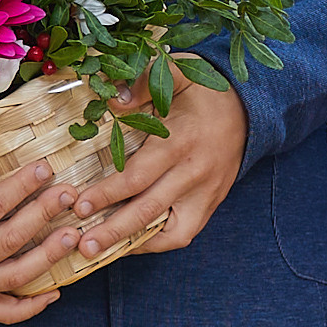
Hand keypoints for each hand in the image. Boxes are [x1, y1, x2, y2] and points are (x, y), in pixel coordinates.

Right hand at [0, 147, 90, 324]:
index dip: (18, 188)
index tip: (43, 169)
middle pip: (10, 241)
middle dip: (43, 215)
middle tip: (69, 194)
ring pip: (17, 278)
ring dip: (49, 258)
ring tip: (73, 235)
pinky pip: (5, 312)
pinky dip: (32, 307)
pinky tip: (56, 292)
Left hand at [61, 67, 249, 261]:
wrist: (248, 108)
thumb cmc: (204, 92)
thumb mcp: (177, 73)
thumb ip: (143, 83)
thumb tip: (112, 100)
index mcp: (180, 142)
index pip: (137, 176)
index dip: (107, 193)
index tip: (79, 204)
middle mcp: (194, 173)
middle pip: (147, 209)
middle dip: (112, 229)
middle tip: (81, 242)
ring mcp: (205, 193)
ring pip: (167, 230)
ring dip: (131, 243)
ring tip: (98, 252)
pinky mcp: (210, 204)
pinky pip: (183, 234)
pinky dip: (156, 243)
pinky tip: (129, 244)